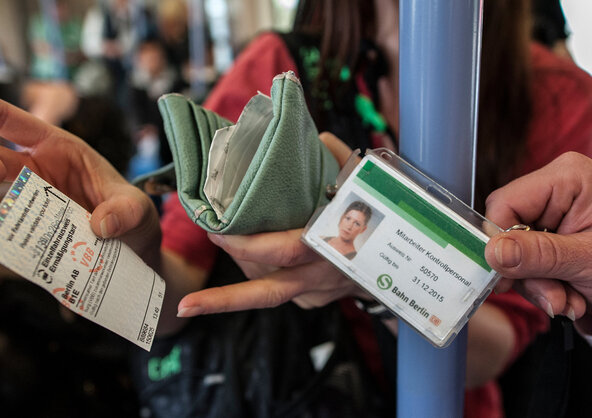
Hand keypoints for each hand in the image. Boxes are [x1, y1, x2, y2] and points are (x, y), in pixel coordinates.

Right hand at [0, 88, 160, 263]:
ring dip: (4, 211)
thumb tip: (101, 224)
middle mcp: (39, 173)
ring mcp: (33, 205)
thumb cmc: (134, 219)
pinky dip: (19, 246)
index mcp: (60, 148)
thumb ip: (128, 211)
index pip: (12, 121)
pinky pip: (14, 236)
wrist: (137, 256)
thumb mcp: (141, 210)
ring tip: (26, 225)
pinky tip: (37, 256)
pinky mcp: (33, 234)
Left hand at [176, 132, 363, 315]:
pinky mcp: (313, 300)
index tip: (218, 230)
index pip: (285, 251)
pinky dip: (256, 270)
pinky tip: (246, 252)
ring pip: (266, 287)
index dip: (248, 245)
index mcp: (333, 244)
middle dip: (226, 297)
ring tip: (221, 240)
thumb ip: (338, 158)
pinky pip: (276, 287)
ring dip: (239, 267)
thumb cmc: (379, 215)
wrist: (402, 260)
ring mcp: (317, 292)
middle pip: (269, 292)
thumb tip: (314, 137)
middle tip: (189, 299)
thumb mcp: (366, 182)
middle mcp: (322, 274)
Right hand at [484, 152, 591, 334]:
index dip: (500, 240)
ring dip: (536, 287)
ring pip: (510, 255)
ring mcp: (548, 219)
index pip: (506, 202)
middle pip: (505, 230)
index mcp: (569, 178)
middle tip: (555, 298)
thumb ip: (540, 255)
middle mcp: (554, 192)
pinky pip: (521, 268)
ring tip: (568, 302)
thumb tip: (492, 252)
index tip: (507, 276)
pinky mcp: (546, 244)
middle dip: (526, 272)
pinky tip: (570, 300)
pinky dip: (540, 290)